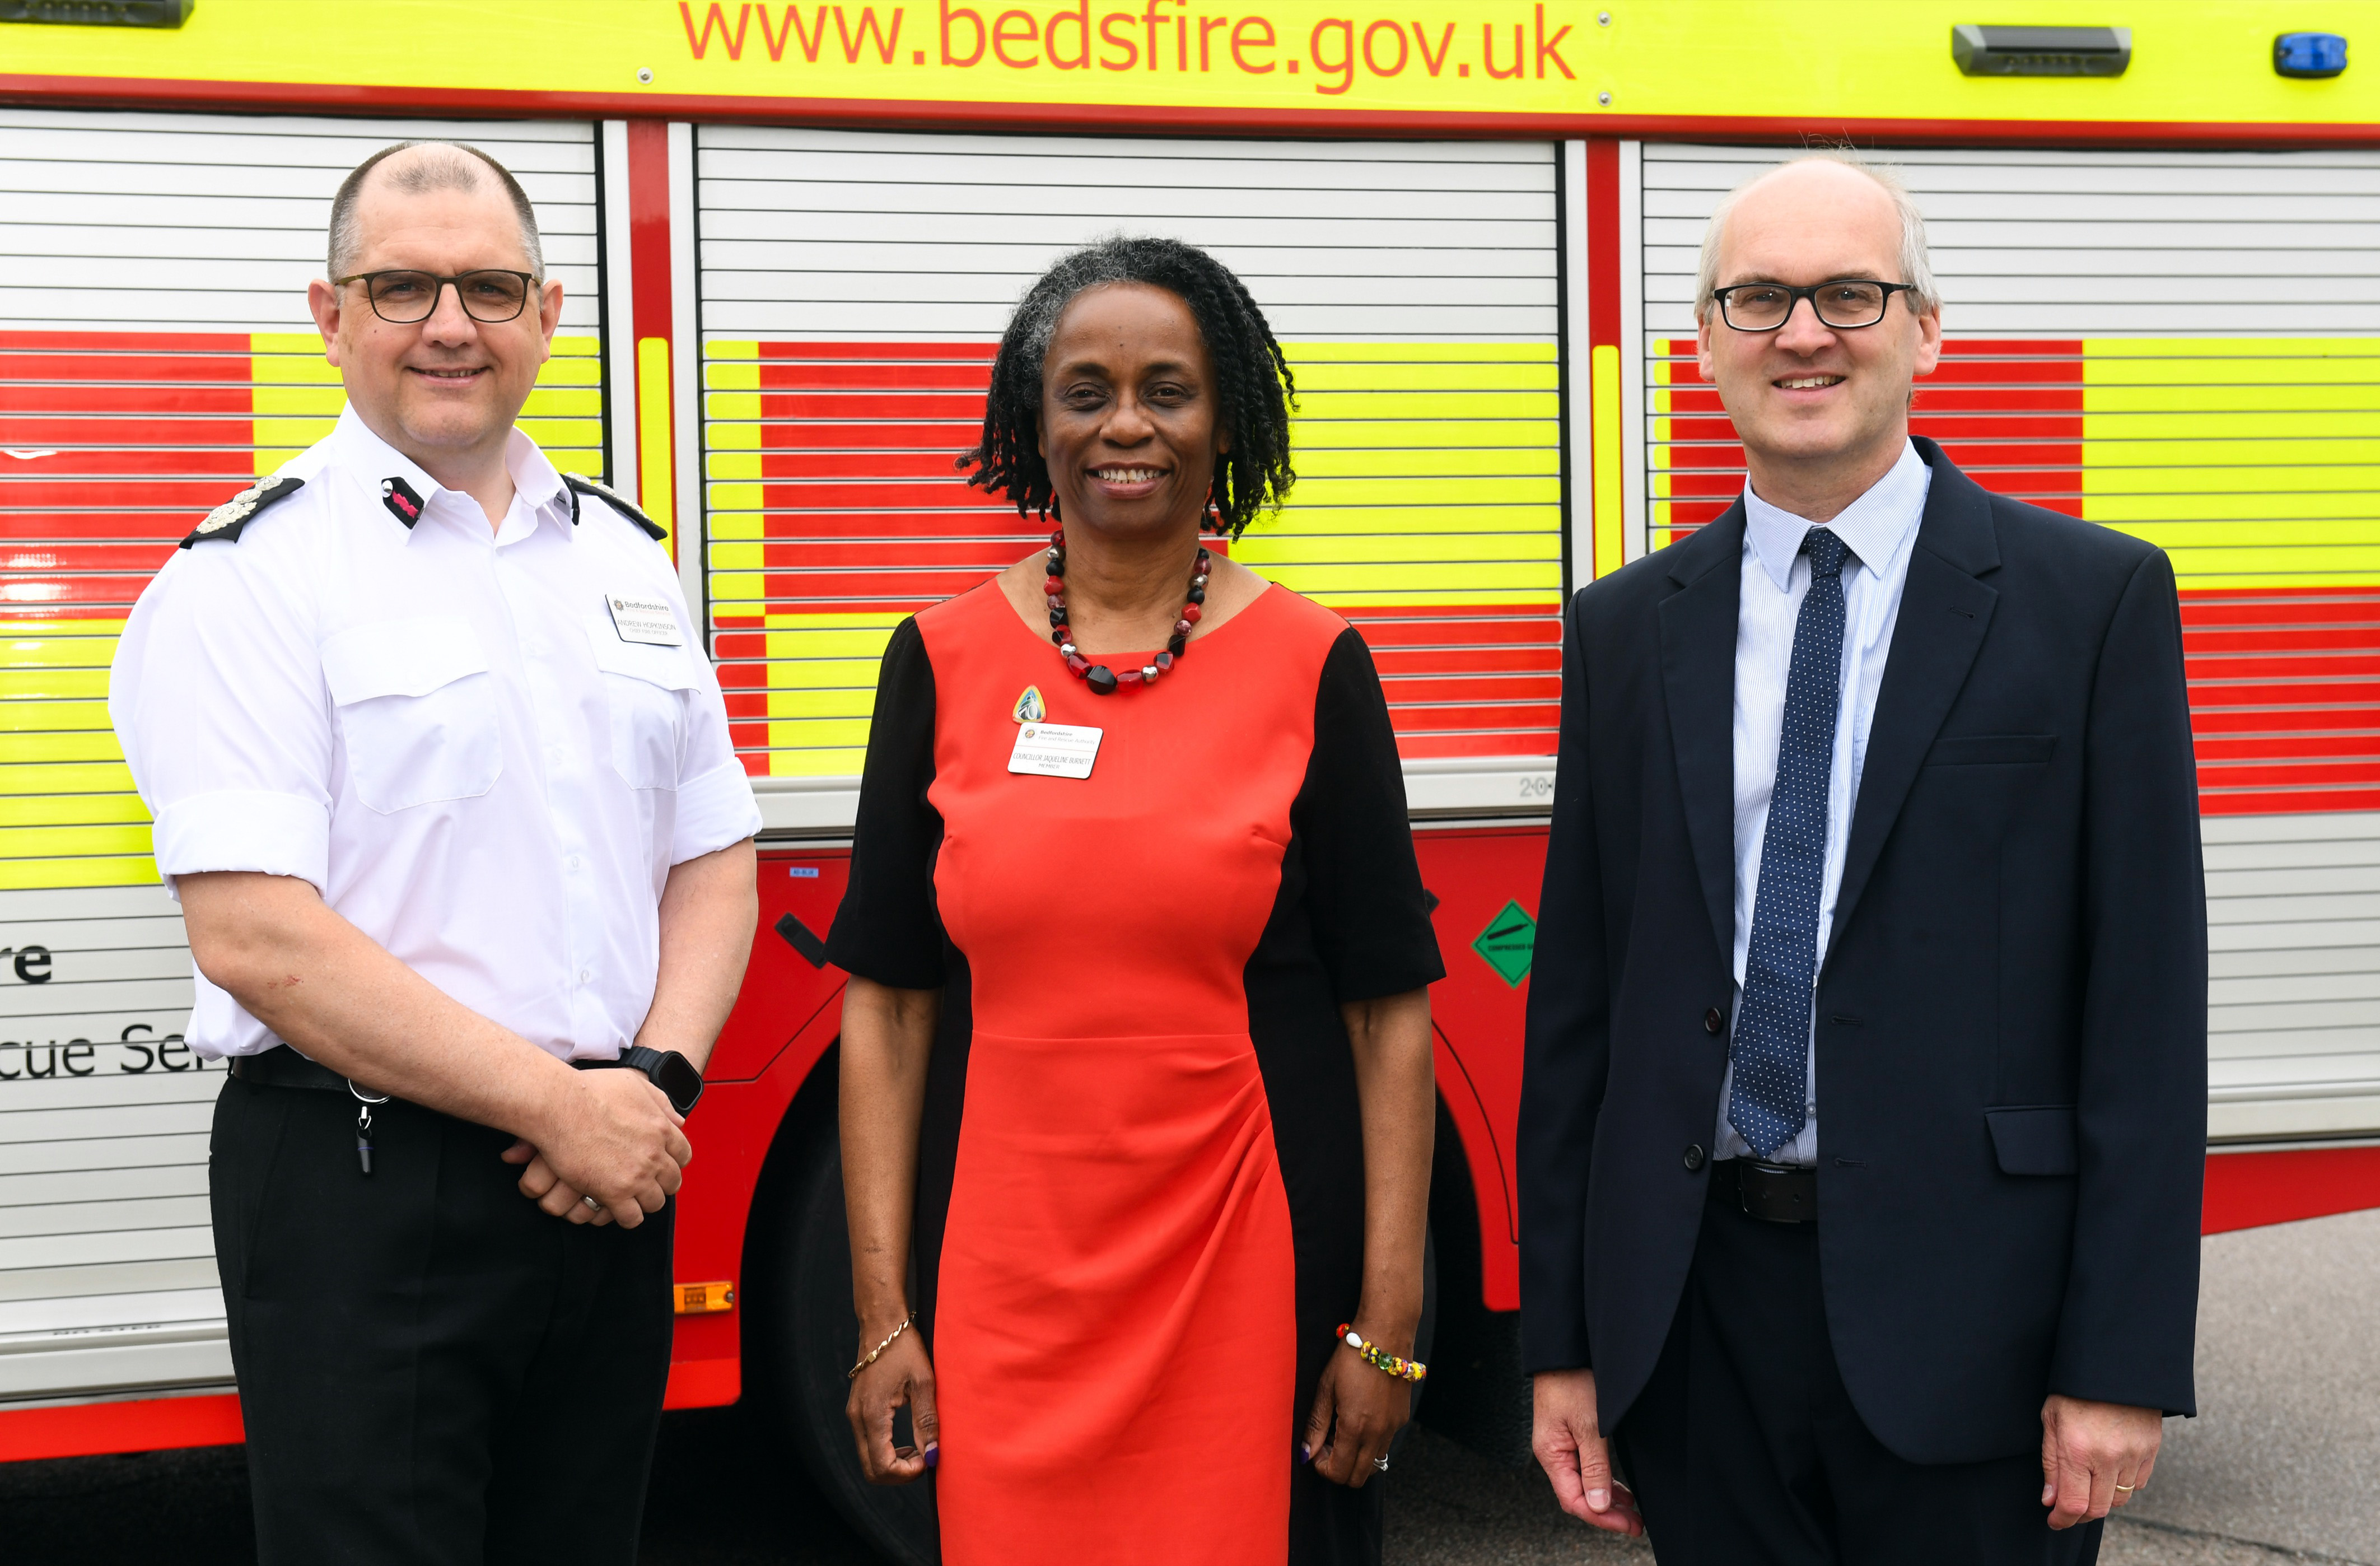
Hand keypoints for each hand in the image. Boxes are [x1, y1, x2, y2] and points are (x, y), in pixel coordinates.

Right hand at [516, 1068, 691, 1229]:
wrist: (560, 1104)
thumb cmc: (591, 1090)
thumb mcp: (634, 1084)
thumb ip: (659, 1101)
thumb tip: (679, 1121)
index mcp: (661, 1128)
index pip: (683, 1155)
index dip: (673, 1162)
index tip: (661, 1164)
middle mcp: (654, 1154)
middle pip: (672, 1181)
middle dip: (661, 1184)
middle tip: (646, 1183)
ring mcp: (636, 1175)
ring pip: (654, 1202)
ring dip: (644, 1201)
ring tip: (630, 1198)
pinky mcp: (614, 1193)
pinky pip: (632, 1217)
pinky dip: (627, 1216)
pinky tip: (616, 1209)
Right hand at [846, 1323, 937, 1483]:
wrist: (882, 1324)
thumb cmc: (904, 1349)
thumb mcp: (923, 1383)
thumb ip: (927, 1422)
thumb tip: (933, 1455)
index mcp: (873, 1415)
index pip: (882, 1466)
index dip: (906, 1473)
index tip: (927, 1460)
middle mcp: (857, 1419)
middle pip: (871, 1470)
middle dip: (898, 1474)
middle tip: (923, 1460)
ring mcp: (854, 1415)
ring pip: (867, 1459)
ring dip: (892, 1464)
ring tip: (918, 1450)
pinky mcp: (857, 1411)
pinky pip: (867, 1444)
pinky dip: (885, 1451)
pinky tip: (905, 1442)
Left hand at [1301, 1340, 1413, 1487]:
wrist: (1386, 1335)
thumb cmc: (1350, 1357)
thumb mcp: (1326, 1388)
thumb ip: (1316, 1425)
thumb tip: (1306, 1453)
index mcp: (1355, 1426)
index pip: (1339, 1472)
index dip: (1323, 1468)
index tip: (1316, 1451)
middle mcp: (1378, 1433)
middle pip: (1358, 1477)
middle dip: (1340, 1469)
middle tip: (1329, 1444)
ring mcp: (1393, 1427)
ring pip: (1375, 1464)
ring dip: (1356, 1458)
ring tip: (1344, 1431)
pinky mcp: (1402, 1419)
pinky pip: (1385, 1445)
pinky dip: (1371, 1444)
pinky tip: (1361, 1420)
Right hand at [1533, 1369, 1643, 1535]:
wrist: (1565, 1351)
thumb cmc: (1573, 1382)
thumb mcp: (1590, 1426)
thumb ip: (1594, 1468)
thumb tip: (1598, 1506)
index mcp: (1551, 1454)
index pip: (1574, 1500)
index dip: (1602, 1518)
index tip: (1628, 1525)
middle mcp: (1553, 1453)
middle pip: (1578, 1495)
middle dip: (1608, 1513)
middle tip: (1636, 1524)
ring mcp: (1561, 1444)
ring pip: (1583, 1483)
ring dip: (1608, 1499)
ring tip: (1632, 1511)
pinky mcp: (1570, 1435)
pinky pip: (1585, 1468)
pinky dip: (1603, 1481)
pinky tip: (1618, 1488)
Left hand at [2040, 1394, 2162, 1528]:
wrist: (2113, 1364)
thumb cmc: (2074, 1389)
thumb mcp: (2051, 1419)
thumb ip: (2051, 1463)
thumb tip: (2051, 1500)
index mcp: (2078, 1449)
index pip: (2073, 1504)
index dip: (2062, 1520)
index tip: (2054, 1521)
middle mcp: (2108, 1457)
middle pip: (2098, 1509)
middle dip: (2080, 1515)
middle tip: (2068, 1509)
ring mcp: (2133, 1455)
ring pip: (2120, 1499)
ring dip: (2102, 1500)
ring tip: (2087, 1488)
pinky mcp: (2151, 1450)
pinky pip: (2138, 1483)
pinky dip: (2122, 1486)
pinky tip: (2108, 1473)